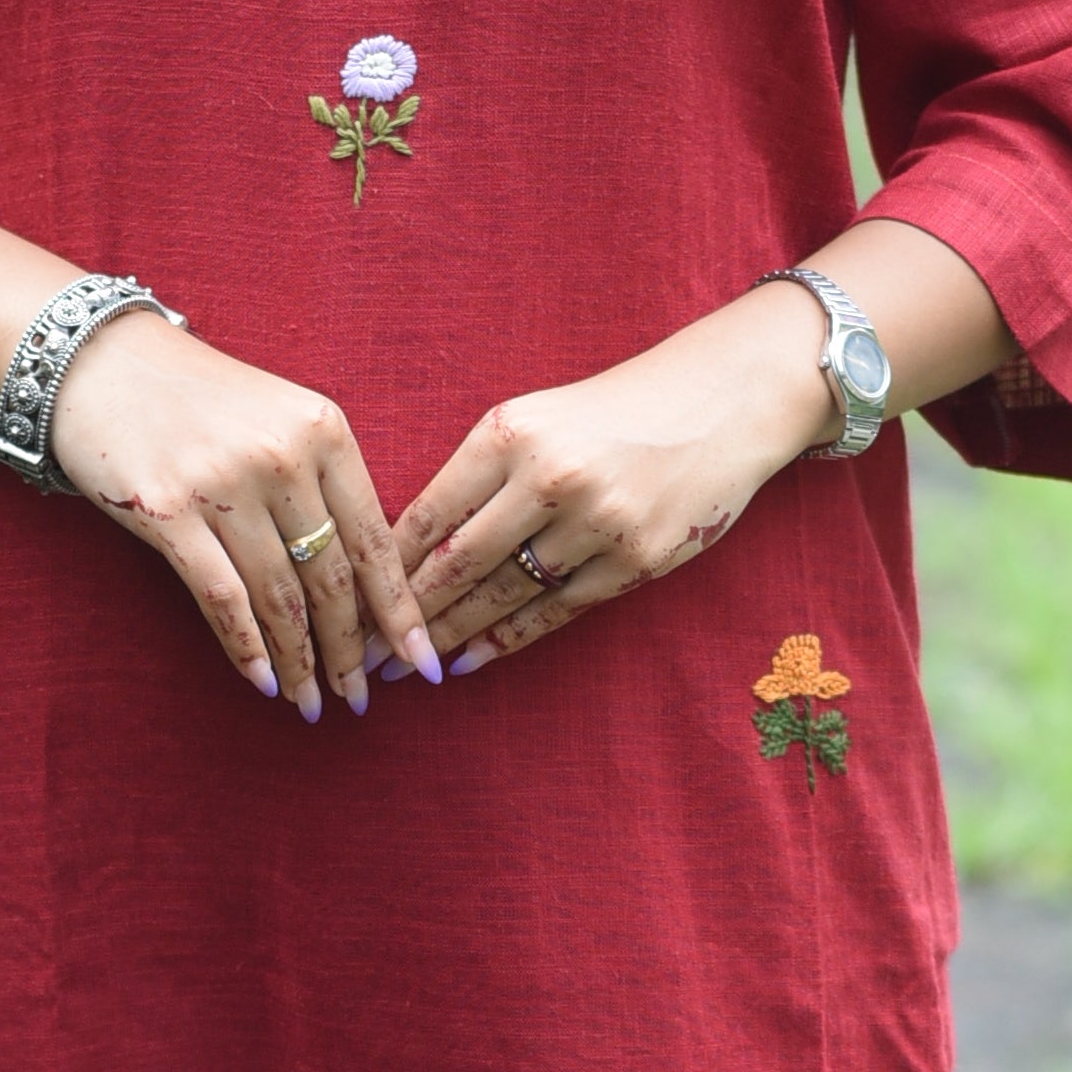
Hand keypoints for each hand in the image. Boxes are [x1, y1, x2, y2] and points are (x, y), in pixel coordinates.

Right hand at [43, 310, 434, 718]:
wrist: (99, 363)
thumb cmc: (197, 400)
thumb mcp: (280, 419)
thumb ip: (322, 485)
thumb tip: (362, 585)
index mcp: (324, 431)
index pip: (375, 539)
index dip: (400, 611)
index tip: (422, 662)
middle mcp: (281, 457)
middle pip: (331, 577)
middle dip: (351, 650)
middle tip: (359, 699)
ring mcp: (223, 484)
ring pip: (280, 597)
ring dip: (301, 661)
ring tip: (312, 704)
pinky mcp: (166, 511)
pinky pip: (221, 599)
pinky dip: (247, 649)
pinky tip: (264, 681)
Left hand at [394, 291, 835, 667]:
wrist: (720, 402)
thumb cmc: (611, 413)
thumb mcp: (535, 421)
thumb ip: (479, 476)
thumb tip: (409, 550)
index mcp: (509, 434)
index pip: (428, 515)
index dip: (385, 569)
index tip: (351, 605)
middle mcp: (550, 477)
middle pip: (457, 565)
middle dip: (406, 618)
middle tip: (365, 657)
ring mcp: (597, 523)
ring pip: (502, 596)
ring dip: (450, 638)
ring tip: (412, 668)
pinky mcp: (637, 559)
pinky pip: (556, 612)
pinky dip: (507, 641)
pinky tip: (471, 661)